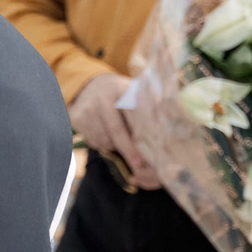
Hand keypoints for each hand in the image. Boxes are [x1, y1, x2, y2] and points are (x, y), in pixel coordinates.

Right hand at [67, 74, 159, 189]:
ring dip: (115, 146)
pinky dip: (102, 143)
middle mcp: (103, 96)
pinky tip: (103, 132)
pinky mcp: (75, 117)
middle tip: (139, 165)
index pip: (135, 116)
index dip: (142, 136)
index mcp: (124, 90)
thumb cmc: (122, 95)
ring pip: (105, 139)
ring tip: (119, 138)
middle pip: (118, 131)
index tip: (150, 153)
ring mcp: (87, 107)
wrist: (90, 85)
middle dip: (130, 151)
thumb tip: (176, 128)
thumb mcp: (137, 94)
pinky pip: (92, 140)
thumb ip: (155, 107)